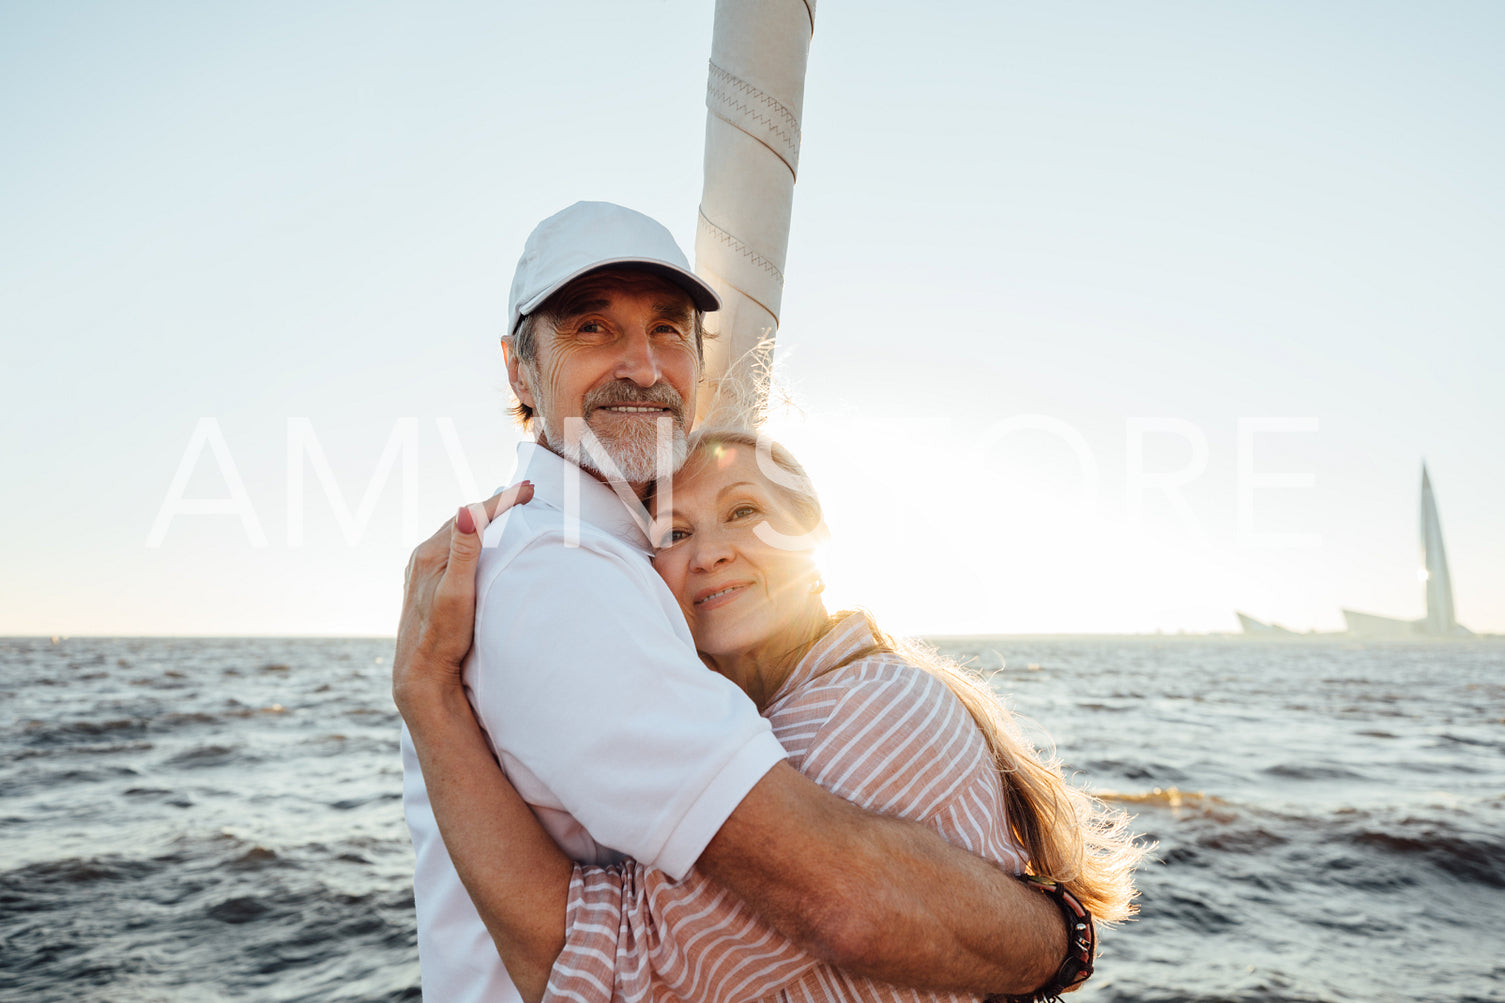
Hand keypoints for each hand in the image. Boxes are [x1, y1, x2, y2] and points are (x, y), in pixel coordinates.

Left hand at [393, 482, 533, 713]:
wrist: (422, 673)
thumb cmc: (443, 637)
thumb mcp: (458, 593)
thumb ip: (464, 551)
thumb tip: (467, 511)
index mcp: (430, 554)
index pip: (472, 516)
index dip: (502, 501)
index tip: (529, 488)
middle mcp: (422, 558)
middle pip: (463, 520)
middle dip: (494, 506)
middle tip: (524, 494)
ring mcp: (422, 571)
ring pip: (457, 534)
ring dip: (482, 520)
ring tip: (506, 511)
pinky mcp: (425, 584)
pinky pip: (451, 549)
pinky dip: (471, 538)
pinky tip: (479, 543)